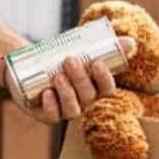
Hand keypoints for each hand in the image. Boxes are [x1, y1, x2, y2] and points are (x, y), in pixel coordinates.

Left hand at [2, 36, 136, 123]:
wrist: (26, 65)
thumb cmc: (58, 58)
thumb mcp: (79, 49)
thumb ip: (104, 46)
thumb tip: (131, 42)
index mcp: (94, 88)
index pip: (107, 89)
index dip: (104, 79)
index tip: (96, 63)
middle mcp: (83, 102)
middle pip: (88, 96)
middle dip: (80, 79)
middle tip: (69, 60)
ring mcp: (65, 110)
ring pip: (73, 109)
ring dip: (68, 93)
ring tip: (58, 76)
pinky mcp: (47, 114)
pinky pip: (53, 116)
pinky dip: (51, 105)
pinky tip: (47, 93)